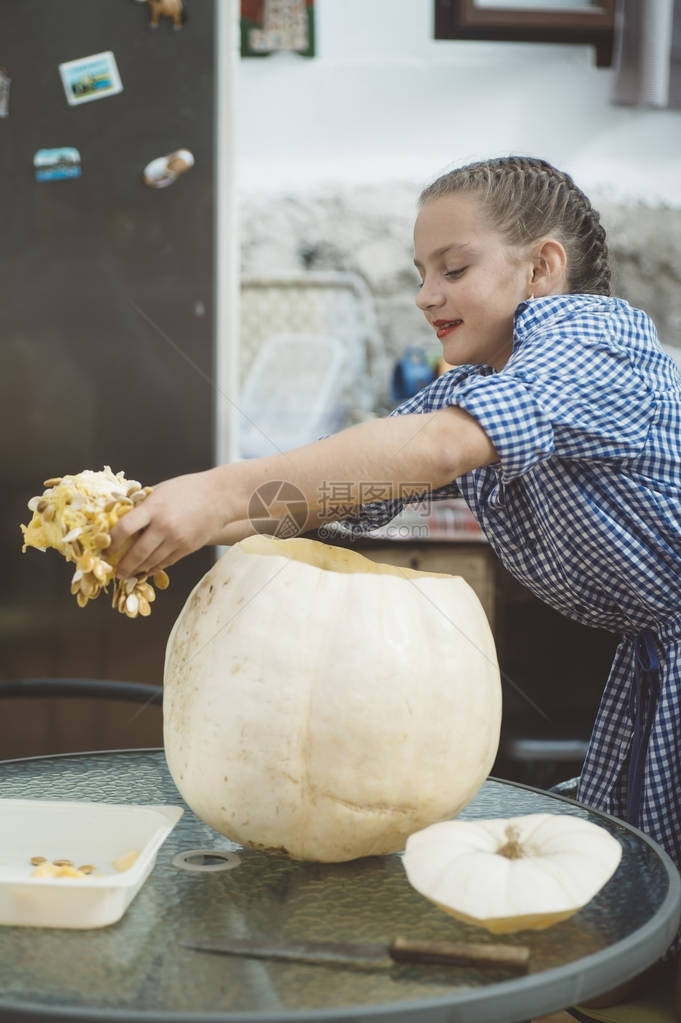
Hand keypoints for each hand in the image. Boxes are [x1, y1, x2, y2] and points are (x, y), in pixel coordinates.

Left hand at [108, 470, 227, 578]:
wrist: (220, 497)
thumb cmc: (189, 489)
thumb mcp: (161, 489)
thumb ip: (143, 504)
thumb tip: (123, 514)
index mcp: (154, 508)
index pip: (125, 528)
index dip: (111, 540)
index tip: (106, 547)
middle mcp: (164, 526)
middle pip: (137, 553)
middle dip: (123, 565)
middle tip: (116, 571)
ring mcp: (177, 540)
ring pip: (151, 562)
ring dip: (138, 570)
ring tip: (129, 573)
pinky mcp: (187, 548)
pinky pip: (166, 562)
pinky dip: (155, 567)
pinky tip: (148, 569)